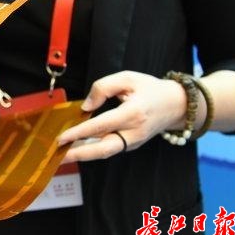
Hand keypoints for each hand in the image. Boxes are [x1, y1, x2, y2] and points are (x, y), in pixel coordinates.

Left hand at [58, 71, 186, 162]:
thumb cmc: (150, 89)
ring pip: (104, 152)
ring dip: (82, 155)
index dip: (79, 132)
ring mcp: (133, 141)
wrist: (177, 105)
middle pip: (103, 149)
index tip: (61, 137)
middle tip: (57, 156)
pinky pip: (108, 148)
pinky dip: (91, 150)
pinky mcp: (131, 145)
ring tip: (60, 154)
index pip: (101, 125)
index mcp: (133, 113)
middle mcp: (134, 132)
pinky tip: (75, 148)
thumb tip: (85, 107)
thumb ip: (103, 88)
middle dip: (78, 154)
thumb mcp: (128, 78)